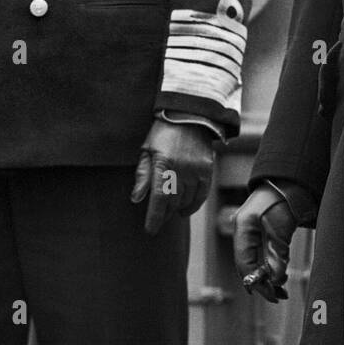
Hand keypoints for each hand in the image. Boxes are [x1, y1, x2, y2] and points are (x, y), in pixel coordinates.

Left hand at [131, 119, 215, 235]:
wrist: (189, 114)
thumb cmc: (163, 132)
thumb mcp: (147, 150)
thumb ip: (143, 175)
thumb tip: (136, 198)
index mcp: (163, 164)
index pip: (158, 199)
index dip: (154, 217)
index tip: (150, 230)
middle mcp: (181, 169)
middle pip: (172, 202)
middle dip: (164, 213)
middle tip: (158, 219)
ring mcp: (196, 169)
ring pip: (187, 200)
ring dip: (178, 209)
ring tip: (171, 211)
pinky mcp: (207, 169)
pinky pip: (202, 194)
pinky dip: (194, 204)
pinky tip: (186, 208)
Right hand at [233, 184, 294, 302]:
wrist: (290, 183)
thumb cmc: (285, 201)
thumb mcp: (282, 230)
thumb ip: (277, 255)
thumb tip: (275, 280)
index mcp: (243, 227)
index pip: (244, 264)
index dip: (257, 282)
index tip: (272, 295)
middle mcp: (241, 231)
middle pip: (246, 265)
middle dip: (261, 282)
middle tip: (278, 296)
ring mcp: (247, 231)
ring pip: (252, 262)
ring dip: (265, 276)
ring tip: (281, 289)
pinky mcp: (256, 233)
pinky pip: (257, 255)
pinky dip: (267, 267)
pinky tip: (279, 275)